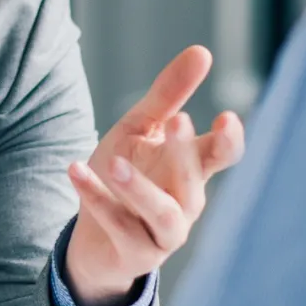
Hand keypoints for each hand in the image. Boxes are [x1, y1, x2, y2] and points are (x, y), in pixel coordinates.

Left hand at [63, 45, 244, 305]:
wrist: (93, 235)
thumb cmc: (125, 173)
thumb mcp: (140, 128)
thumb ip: (168, 94)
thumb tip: (202, 51)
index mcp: (192, 168)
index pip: (222, 154)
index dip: (229, 140)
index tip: (226, 118)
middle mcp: (186, 202)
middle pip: (193, 179)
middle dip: (185, 152)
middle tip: (178, 120)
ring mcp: (164, 233)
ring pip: (163, 214)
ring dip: (140, 188)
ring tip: (115, 162)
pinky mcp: (137, 254)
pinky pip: (119, 226)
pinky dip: (97, 198)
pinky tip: (76, 170)